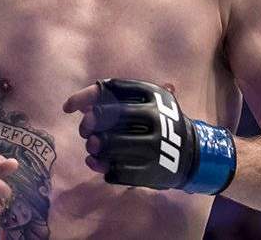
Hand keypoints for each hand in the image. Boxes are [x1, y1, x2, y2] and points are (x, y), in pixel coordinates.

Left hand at [63, 78, 235, 194]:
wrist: (191, 154)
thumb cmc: (160, 122)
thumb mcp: (146, 103)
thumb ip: (115, 100)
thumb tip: (80, 104)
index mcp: (153, 94)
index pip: (111, 90)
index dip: (84, 97)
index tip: (69, 107)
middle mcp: (155, 117)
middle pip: (108, 117)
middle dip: (88, 123)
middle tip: (85, 130)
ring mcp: (154, 146)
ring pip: (109, 144)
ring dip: (93, 146)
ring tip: (91, 147)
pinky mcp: (152, 171)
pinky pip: (116, 170)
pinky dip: (101, 167)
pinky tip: (96, 163)